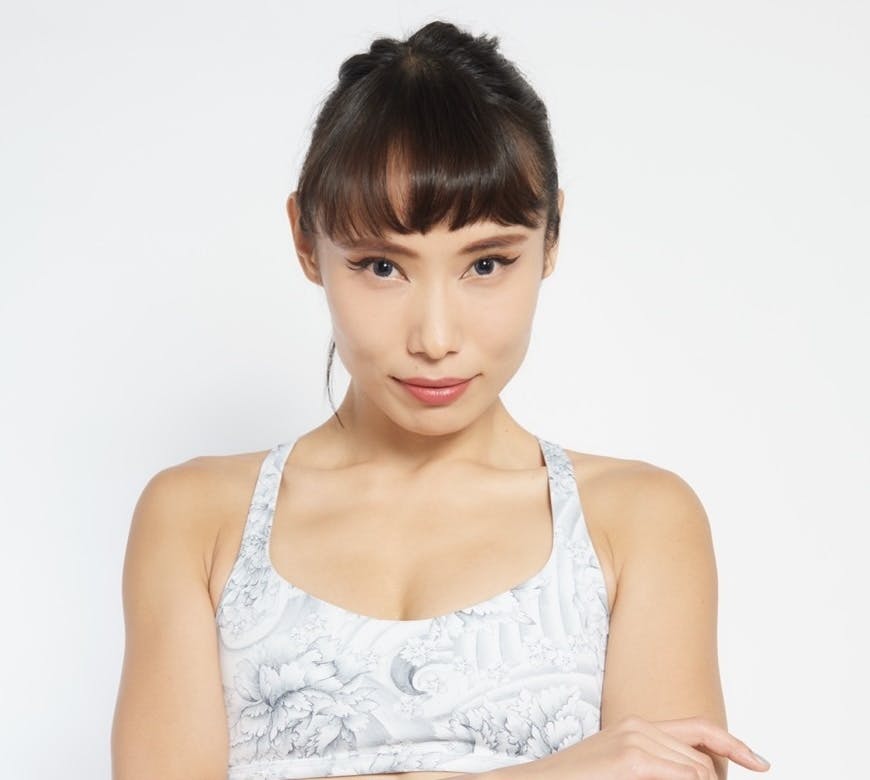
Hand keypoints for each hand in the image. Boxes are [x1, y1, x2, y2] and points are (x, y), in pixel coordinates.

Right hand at [520, 714, 770, 778]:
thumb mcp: (618, 767)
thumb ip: (653, 765)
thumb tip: (692, 774)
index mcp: (638, 727)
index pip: (699, 730)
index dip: (734, 744)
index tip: (760, 763)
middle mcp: (640, 728)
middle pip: (703, 764)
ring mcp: (635, 742)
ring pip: (697, 773)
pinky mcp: (631, 761)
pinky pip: (683, 779)